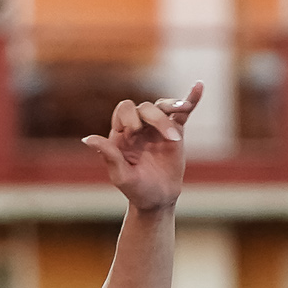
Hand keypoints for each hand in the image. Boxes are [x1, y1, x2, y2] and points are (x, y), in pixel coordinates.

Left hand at [82, 83, 200, 211]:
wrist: (157, 200)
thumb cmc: (136, 190)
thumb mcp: (120, 175)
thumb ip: (108, 154)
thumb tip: (87, 139)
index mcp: (122, 133)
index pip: (124, 110)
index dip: (129, 117)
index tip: (134, 134)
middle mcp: (139, 126)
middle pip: (146, 107)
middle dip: (155, 118)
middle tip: (167, 138)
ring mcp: (157, 127)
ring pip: (163, 107)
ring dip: (173, 107)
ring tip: (182, 110)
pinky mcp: (175, 131)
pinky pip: (182, 112)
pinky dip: (191, 99)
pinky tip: (199, 87)